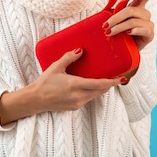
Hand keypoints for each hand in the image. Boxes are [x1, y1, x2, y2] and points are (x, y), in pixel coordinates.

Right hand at [0, 49, 120, 124]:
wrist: (36, 99)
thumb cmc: (44, 82)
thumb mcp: (56, 67)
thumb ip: (69, 57)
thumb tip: (80, 50)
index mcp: (75, 85)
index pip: (99, 84)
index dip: (112, 82)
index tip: (120, 78)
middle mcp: (78, 96)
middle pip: (100, 91)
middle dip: (109, 84)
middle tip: (116, 77)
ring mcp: (77, 103)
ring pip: (95, 95)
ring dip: (101, 88)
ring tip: (105, 80)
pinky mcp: (75, 106)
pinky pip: (88, 98)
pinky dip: (93, 92)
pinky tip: (91, 85)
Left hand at [104, 0, 154, 50]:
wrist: (124, 48)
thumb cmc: (120, 30)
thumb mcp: (117, 15)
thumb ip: (121, 2)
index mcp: (138, 6)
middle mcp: (145, 14)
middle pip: (132, 10)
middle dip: (116, 17)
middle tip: (105, 25)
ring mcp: (148, 24)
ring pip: (133, 21)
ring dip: (119, 27)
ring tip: (108, 32)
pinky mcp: (149, 34)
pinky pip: (143, 30)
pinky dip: (133, 31)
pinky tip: (126, 34)